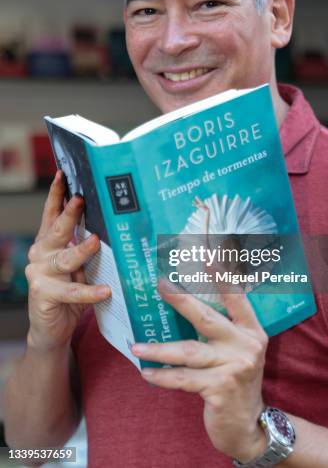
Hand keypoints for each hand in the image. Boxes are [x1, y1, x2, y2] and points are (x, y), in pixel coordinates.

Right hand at [25, 170, 110, 351]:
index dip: (56, 194)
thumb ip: (86, 246)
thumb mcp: (78, 265)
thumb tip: (113, 225)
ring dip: (81, 249)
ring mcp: (40, 274)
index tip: (63, 174)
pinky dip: (90, 291)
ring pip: (65, 259)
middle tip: (80, 199)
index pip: (51, 214)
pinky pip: (72, 291)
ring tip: (96, 241)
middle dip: (69, 213)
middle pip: (56, 230)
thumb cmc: (70, 292)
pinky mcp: (44, 295)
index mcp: (48, 243)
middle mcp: (40, 254)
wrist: (52, 328)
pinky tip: (105, 290)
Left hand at [131, 280, 267, 462]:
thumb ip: (222, 330)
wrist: (248, 425)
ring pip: (189, 352)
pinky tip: (147, 373)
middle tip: (160, 286)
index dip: (221, 276)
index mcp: (251, 331)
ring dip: (159, 349)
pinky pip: (183, 379)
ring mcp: (233, 368)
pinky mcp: (220, 389)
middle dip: (181, 300)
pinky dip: (163, 376)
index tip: (206, 255)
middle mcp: (246, 345)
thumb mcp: (239, 351)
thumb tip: (184, 305)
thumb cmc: (236, 380)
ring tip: (136, 345)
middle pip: (207, 318)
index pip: (237, 298)